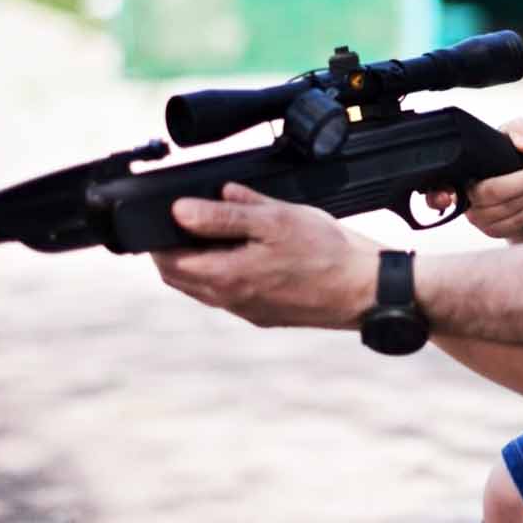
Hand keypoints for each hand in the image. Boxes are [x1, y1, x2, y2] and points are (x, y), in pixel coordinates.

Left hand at [154, 183, 377, 328]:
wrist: (364, 289)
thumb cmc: (325, 252)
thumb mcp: (274, 219)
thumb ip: (225, 215)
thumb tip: (182, 208)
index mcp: (227, 277)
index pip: (169, 264)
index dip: (158, 240)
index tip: (165, 216)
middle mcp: (231, 300)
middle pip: (181, 279)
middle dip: (172, 252)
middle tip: (182, 222)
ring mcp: (248, 310)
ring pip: (204, 288)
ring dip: (197, 264)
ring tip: (211, 233)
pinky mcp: (265, 314)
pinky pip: (228, 294)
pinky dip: (222, 274)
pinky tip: (243, 253)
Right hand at [426, 118, 522, 239]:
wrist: (518, 174)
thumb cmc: (503, 155)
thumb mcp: (509, 133)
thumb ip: (517, 130)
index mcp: (457, 174)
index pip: (434, 189)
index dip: (437, 196)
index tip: (448, 196)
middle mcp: (463, 198)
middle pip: (489, 194)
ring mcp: (477, 217)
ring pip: (506, 210)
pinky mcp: (493, 230)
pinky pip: (515, 223)